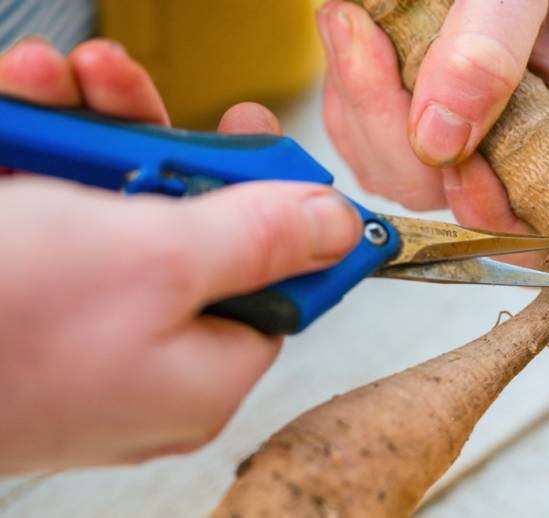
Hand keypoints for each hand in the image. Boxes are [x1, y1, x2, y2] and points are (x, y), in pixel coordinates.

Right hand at [0, 38, 362, 473]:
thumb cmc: (5, 325)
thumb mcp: (157, 259)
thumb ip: (257, 238)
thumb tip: (333, 228)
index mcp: (202, 372)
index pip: (279, 285)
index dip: (278, 207)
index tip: (261, 142)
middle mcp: (145, 361)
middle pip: (191, 236)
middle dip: (160, 145)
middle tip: (129, 88)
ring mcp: (78, 336)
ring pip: (111, 218)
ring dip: (86, 135)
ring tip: (54, 78)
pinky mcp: (21, 308)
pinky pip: (49, 224)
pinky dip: (38, 161)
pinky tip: (22, 108)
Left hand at [317, 0, 548, 262]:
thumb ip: (493, 49)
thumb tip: (438, 139)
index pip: (536, 221)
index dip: (485, 207)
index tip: (441, 146)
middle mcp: (519, 146)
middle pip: (448, 201)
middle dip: (395, 134)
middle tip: (364, 39)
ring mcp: (464, 137)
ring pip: (396, 174)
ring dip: (362, 105)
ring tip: (354, 21)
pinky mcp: (414, 122)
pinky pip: (366, 144)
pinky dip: (349, 97)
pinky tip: (355, 37)